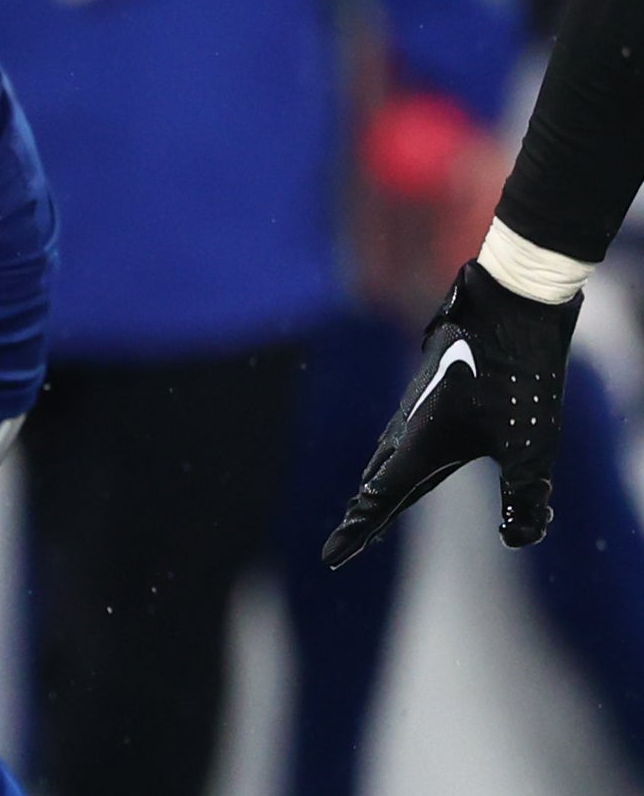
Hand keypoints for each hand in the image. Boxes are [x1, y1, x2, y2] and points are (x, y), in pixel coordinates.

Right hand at [324, 260, 579, 567]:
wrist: (505, 305)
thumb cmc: (517, 375)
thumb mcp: (531, 445)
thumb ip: (526, 496)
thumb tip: (518, 537)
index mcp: (421, 446)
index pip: (380, 502)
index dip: (357, 533)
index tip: (332, 559)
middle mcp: (408, 430)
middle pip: (376, 482)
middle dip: (363, 514)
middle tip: (348, 541)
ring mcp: (415, 409)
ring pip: (386, 456)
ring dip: (377, 486)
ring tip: (369, 506)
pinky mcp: (428, 394)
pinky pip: (400, 437)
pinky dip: (393, 460)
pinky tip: (405, 457)